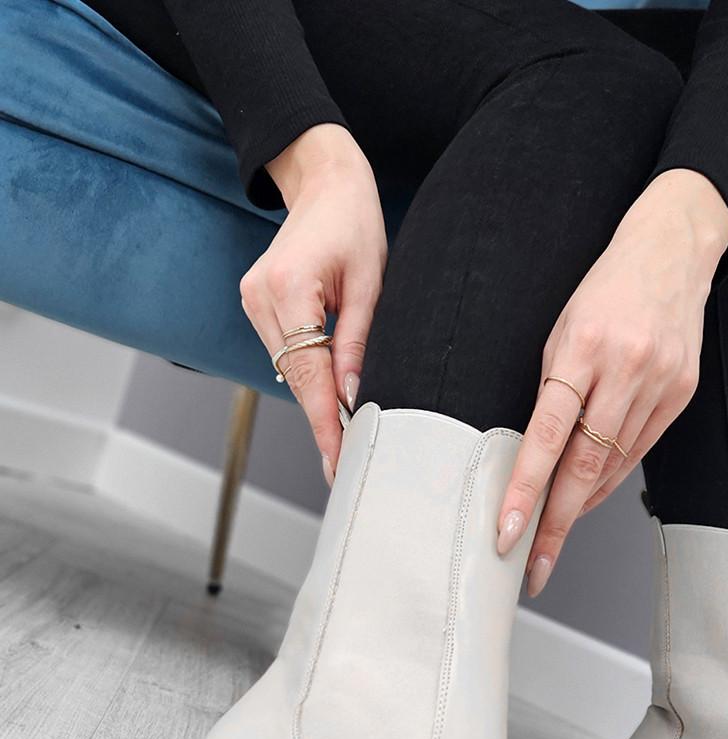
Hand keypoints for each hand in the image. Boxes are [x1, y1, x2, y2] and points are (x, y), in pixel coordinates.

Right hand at [239, 124, 386, 483]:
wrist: (325, 183)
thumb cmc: (355, 225)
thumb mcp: (371, 285)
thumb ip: (358, 342)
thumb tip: (355, 396)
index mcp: (289, 288)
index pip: (308, 373)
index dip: (325, 423)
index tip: (338, 459)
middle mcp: (259, 296)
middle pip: (294, 378)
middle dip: (323, 420)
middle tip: (348, 461)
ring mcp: (251, 299)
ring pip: (287, 370)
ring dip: (316, 399)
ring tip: (347, 434)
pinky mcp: (255, 303)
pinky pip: (284, 353)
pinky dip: (308, 375)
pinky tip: (329, 395)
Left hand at [495, 169, 727, 595]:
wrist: (674, 250)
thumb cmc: (606, 286)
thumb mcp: (562, 325)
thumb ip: (553, 387)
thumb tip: (537, 454)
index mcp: (583, 346)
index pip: (547, 434)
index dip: (525, 488)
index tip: (506, 530)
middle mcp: (625, 369)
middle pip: (584, 466)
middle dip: (554, 524)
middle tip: (532, 566)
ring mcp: (659, 384)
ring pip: (612, 466)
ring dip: (579, 509)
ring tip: (551, 541)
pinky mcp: (681, 394)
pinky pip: (638, 451)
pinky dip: (609, 479)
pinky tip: (588, 500)